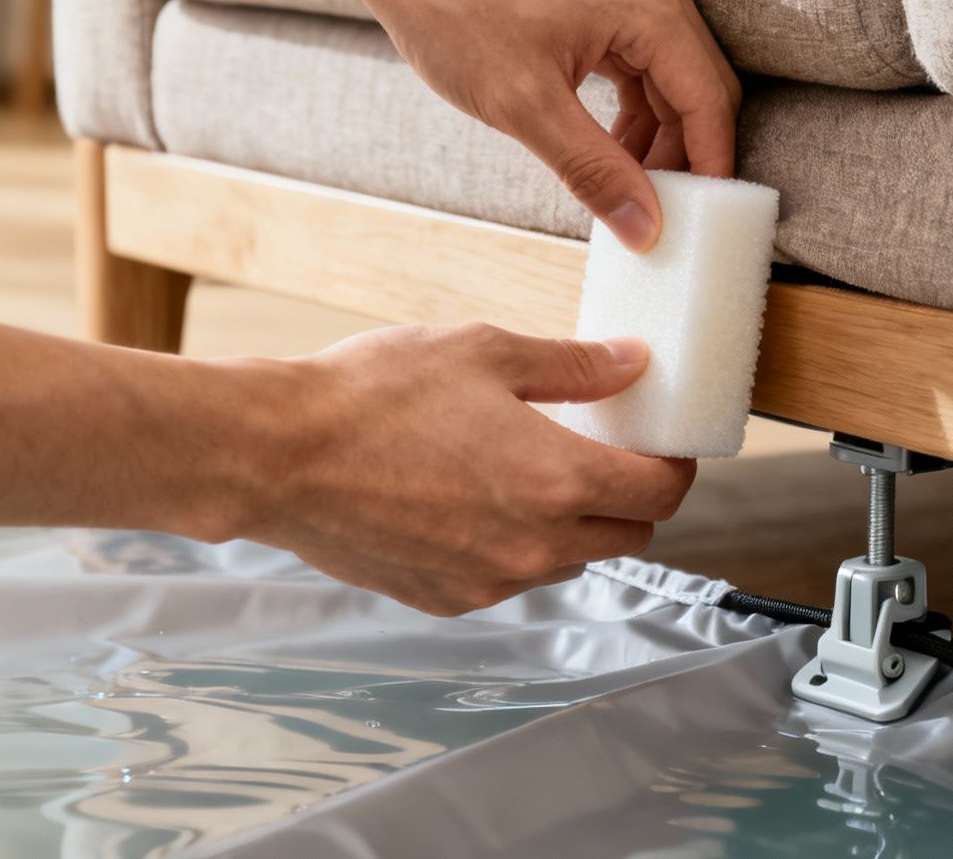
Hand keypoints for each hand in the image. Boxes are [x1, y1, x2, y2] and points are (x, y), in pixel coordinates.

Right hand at [233, 323, 696, 614]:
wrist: (277, 455)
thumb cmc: (372, 396)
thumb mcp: (484, 352)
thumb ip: (573, 365)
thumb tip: (632, 363)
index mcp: (558, 482)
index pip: (663, 492)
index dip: (674, 463)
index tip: (661, 440)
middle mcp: (534, 547)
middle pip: (630, 535)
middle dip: (629, 494)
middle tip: (601, 447)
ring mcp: (490, 582)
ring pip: (571, 559)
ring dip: (572, 522)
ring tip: (529, 468)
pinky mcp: (447, 600)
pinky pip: (509, 576)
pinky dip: (513, 544)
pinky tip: (473, 496)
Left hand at [356, 0, 742, 251]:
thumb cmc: (452, 10)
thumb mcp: (524, 106)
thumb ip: (593, 170)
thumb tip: (645, 229)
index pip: (707, 96)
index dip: (710, 163)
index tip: (700, 218)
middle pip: (697, 83)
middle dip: (682, 151)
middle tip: (656, 210)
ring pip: (670, 71)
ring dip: (655, 129)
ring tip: (619, 182)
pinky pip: (643, 50)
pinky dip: (632, 99)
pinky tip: (606, 140)